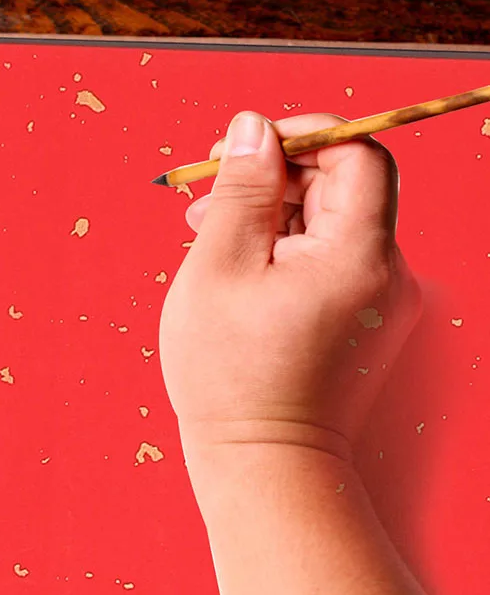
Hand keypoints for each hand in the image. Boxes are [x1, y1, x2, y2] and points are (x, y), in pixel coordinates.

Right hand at [158, 111, 421, 459]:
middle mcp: (387, 274)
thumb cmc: (232, 377)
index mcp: (360, 254)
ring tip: (207, 239)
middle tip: (206, 198)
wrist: (265, 466)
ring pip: (329, 226)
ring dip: (272, 217)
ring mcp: (381, 303)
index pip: (358, 152)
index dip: (302, 134)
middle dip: (273, 179)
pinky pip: (328, 263)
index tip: (245, 145)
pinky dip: (285, 253)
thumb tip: (254, 128)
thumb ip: (241, 190)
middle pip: (342, 188)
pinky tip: (238, 273)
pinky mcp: (365, 325)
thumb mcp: (219, 270)